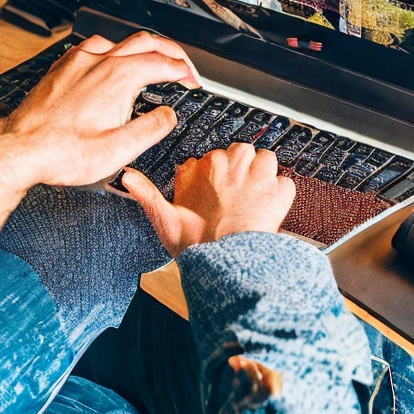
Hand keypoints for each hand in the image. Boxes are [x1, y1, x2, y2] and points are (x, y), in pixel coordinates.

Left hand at [0, 31, 200, 186]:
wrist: (19, 150)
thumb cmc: (62, 152)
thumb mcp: (119, 150)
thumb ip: (152, 128)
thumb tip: (167, 115)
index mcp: (119, 78)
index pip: (165, 63)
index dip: (186, 72)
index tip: (193, 82)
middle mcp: (99, 62)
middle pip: (147, 42)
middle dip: (171, 52)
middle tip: (183, 66)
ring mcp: (78, 62)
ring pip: (119, 41)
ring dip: (142, 49)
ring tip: (151, 61)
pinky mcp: (61, 68)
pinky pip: (93, 47)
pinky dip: (113, 52)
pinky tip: (109, 63)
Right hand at [122, 143, 295, 257]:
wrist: (226, 263)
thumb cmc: (196, 244)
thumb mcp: (163, 218)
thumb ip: (146, 194)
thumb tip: (126, 178)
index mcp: (205, 166)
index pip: (214, 155)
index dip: (216, 172)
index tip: (215, 188)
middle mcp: (232, 164)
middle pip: (241, 151)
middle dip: (241, 167)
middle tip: (237, 192)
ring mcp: (258, 175)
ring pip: (266, 159)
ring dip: (264, 173)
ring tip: (255, 196)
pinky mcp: (279, 191)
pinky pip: (286, 183)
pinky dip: (281, 195)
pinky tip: (271, 209)